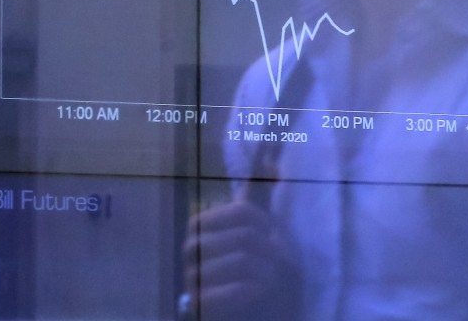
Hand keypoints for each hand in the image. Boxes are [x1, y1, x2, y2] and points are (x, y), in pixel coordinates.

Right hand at [183, 197, 293, 318]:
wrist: (255, 308)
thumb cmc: (257, 264)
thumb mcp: (261, 226)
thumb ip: (260, 193)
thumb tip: (271, 160)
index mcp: (201, 224)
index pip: (243, 211)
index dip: (267, 224)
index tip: (273, 237)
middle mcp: (190, 248)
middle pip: (246, 237)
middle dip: (271, 251)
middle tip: (277, 262)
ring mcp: (190, 277)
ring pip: (243, 262)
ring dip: (268, 272)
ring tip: (270, 279)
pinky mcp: (197, 305)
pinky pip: (234, 290)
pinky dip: (254, 290)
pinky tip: (258, 292)